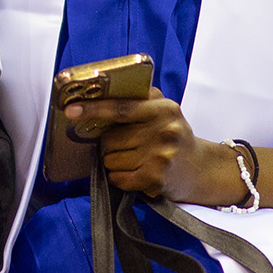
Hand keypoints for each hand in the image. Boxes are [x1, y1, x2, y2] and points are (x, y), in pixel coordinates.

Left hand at [65, 88, 243, 203]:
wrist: (200, 169)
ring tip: (132, 159)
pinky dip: (119, 177)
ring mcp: (161, 156)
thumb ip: (141, 98)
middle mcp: (164, 131)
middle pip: (111, 139)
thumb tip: (102, 94)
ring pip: (111, 160)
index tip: (71, 110)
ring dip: (113, 162)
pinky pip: (119, 178)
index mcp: (165, 109)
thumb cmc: (174, 136)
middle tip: (121, 145)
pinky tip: (133, 173)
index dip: (94, 109)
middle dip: (107, 144)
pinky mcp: (157, 178)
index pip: (122, 108)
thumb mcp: (165, 111)